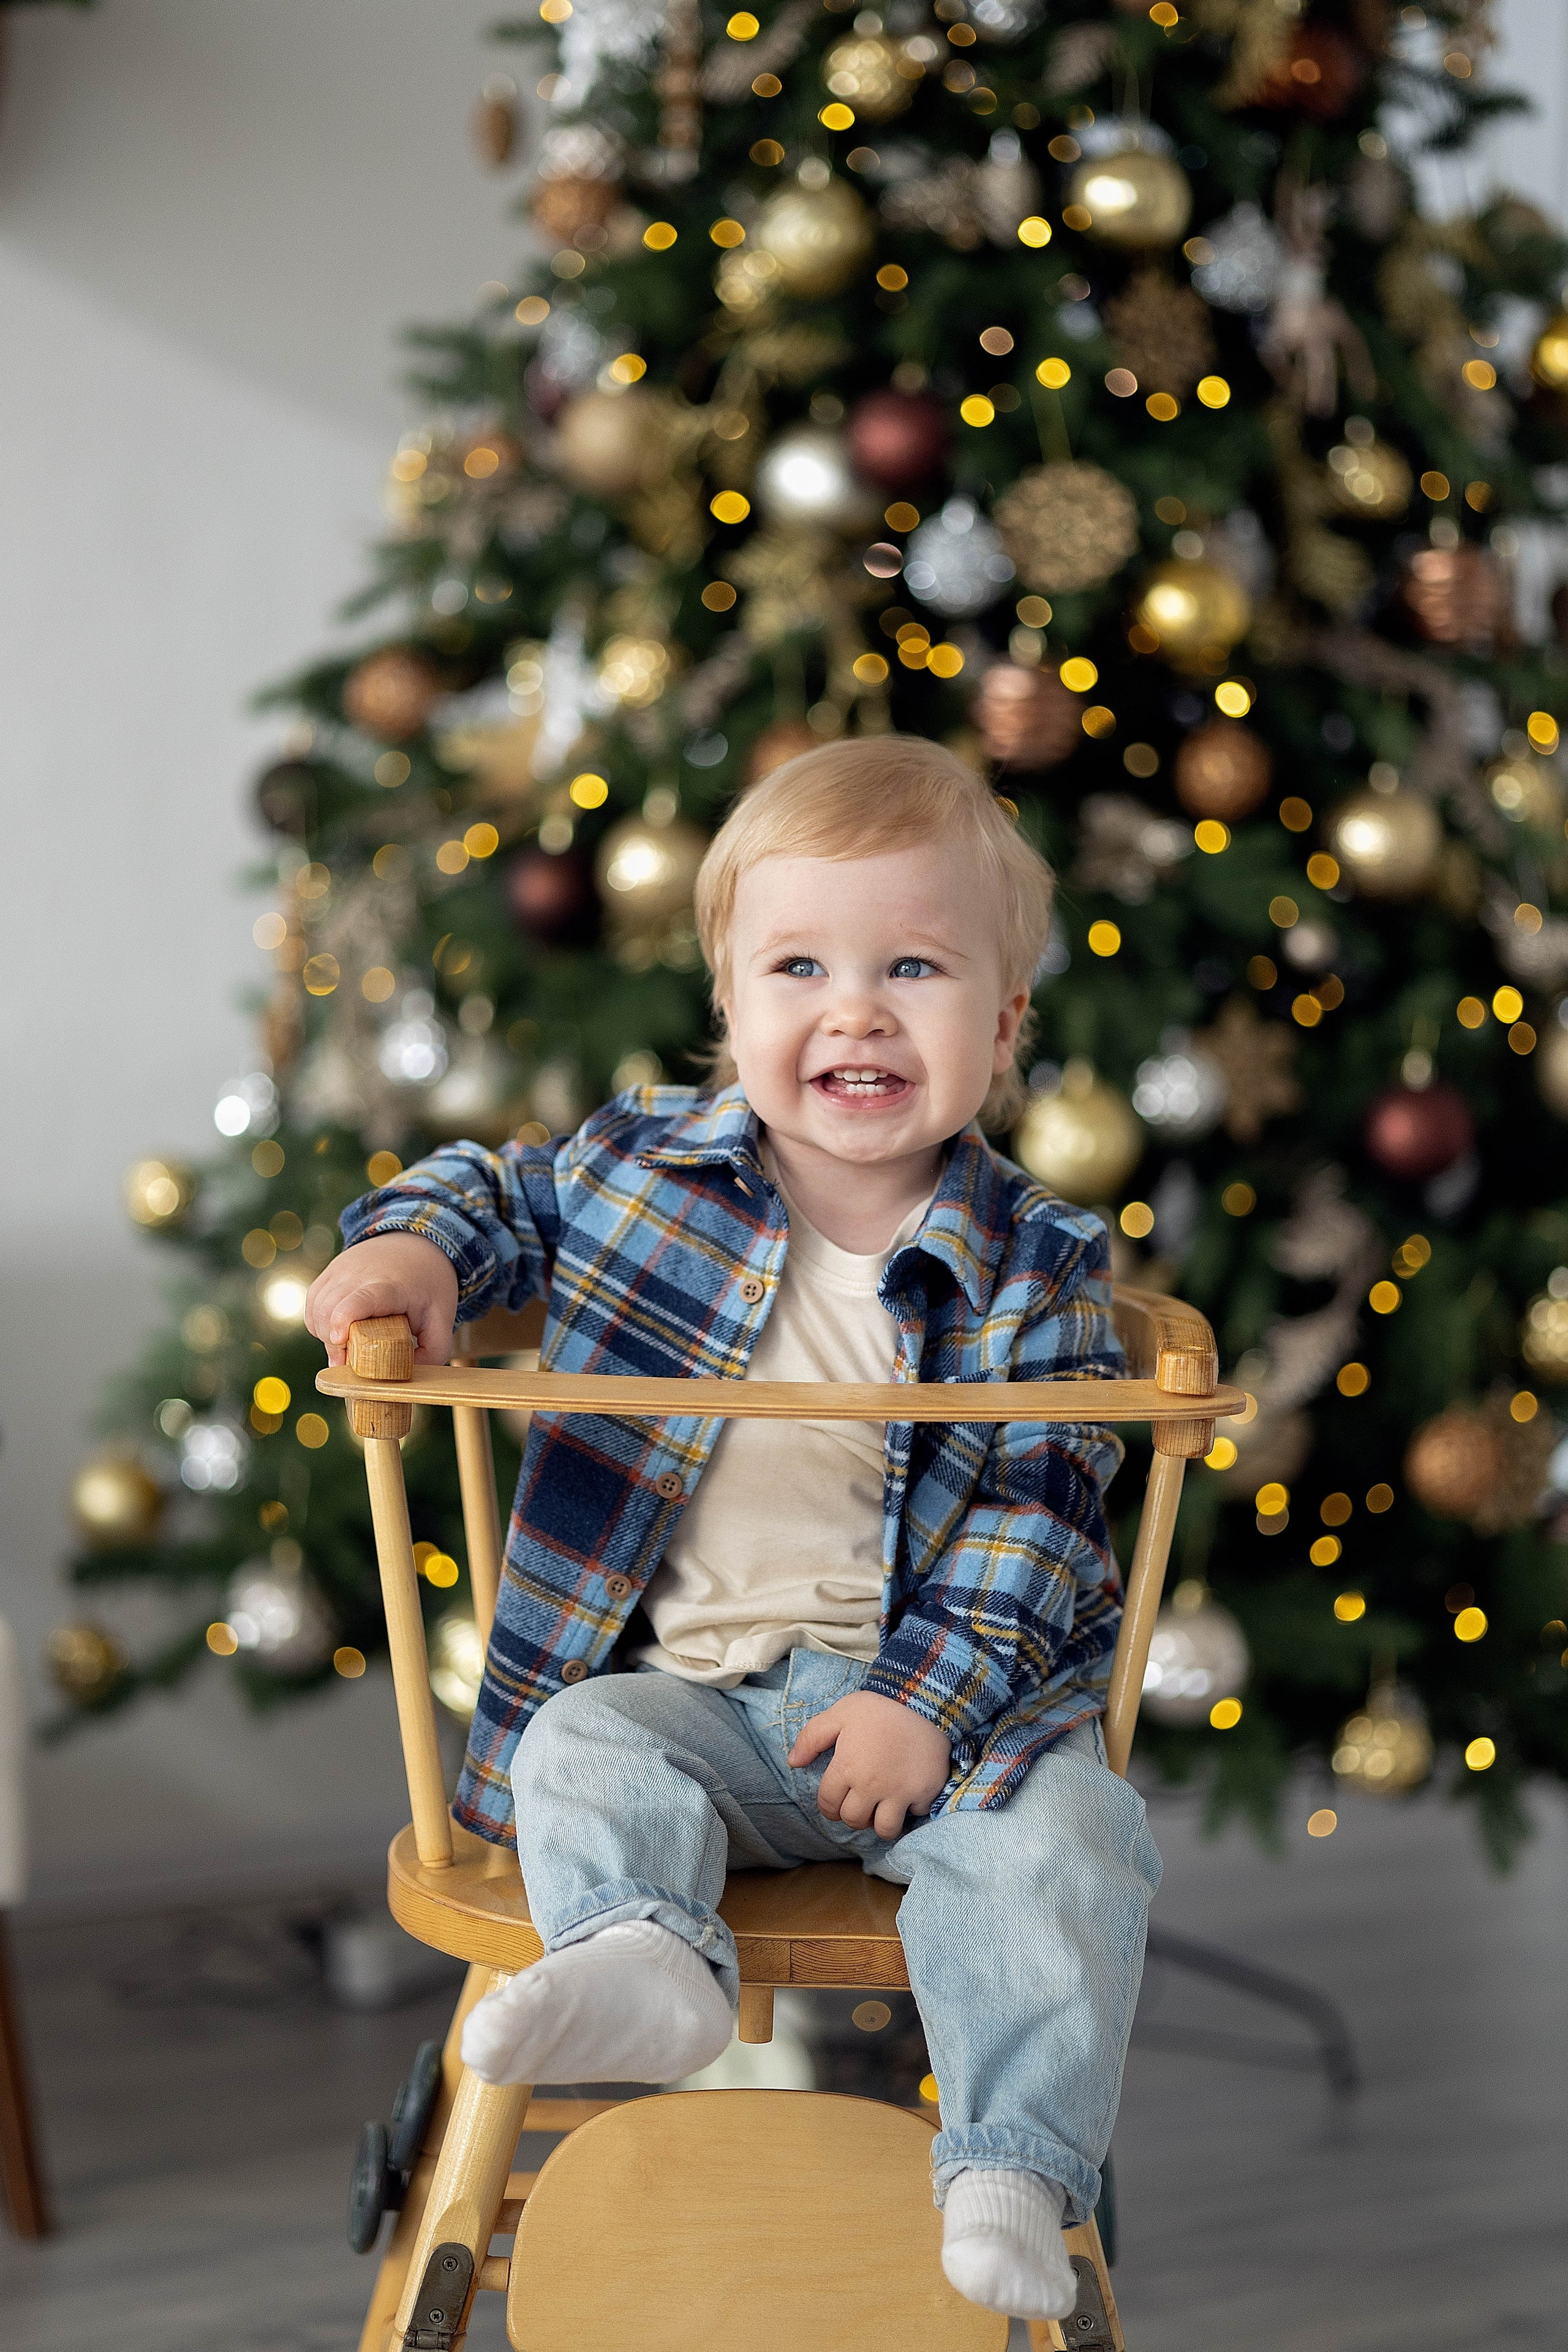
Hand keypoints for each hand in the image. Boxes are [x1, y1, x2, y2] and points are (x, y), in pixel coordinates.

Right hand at [304, 1233, 459, 1366]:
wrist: (417, 1243)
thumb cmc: (429, 1286)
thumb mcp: (442, 1319)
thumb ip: (432, 1353)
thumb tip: (402, 1379)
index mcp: (391, 1286)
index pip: (362, 1299)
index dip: (345, 1319)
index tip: (339, 1340)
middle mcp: (360, 1274)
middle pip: (330, 1311)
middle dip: (335, 1344)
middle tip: (353, 1362)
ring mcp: (341, 1270)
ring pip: (317, 1309)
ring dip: (325, 1335)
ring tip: (349, 1344)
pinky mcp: (330, 1271)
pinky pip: (312, 1302)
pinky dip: (318, 1321)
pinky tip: (338, 1330)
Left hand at [787, 1690, 951, 1841]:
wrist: (925, 1701)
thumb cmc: (880, 1708)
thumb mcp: (840, 1713)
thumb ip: (812, 1737)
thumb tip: (792, 1762)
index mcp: (846, 1768)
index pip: (828, 1804)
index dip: (829, 1804)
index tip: (836, 1798)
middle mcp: (871, 1786)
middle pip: (853, 1820)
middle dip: (852, 1813)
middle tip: (859, 1800)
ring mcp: (899, 1793)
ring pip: (883, 1829)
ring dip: (879, 1821)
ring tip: (881, 1806)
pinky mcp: (924, 1793)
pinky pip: (914, 1814)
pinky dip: (910, 1808)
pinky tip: (908, 1791)